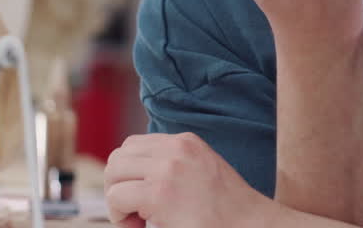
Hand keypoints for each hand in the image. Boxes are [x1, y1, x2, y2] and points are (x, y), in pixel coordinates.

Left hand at [104, 132, 272, 227]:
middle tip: (135, 212)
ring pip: (113, 172)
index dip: (130, 174)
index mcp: (186, 142)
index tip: (141, 198)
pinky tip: (138, 226)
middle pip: (119, 156)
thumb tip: (136, 176)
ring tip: (136, 220)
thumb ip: (174, 164)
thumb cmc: (226, 210)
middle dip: (118, 184)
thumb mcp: (201, 170)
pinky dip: (119, 215)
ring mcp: (167, 168)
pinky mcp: (159, 193)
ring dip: (117, 199)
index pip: (135, 145)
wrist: (249, 225)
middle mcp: (176, 148)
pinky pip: (116, 196)